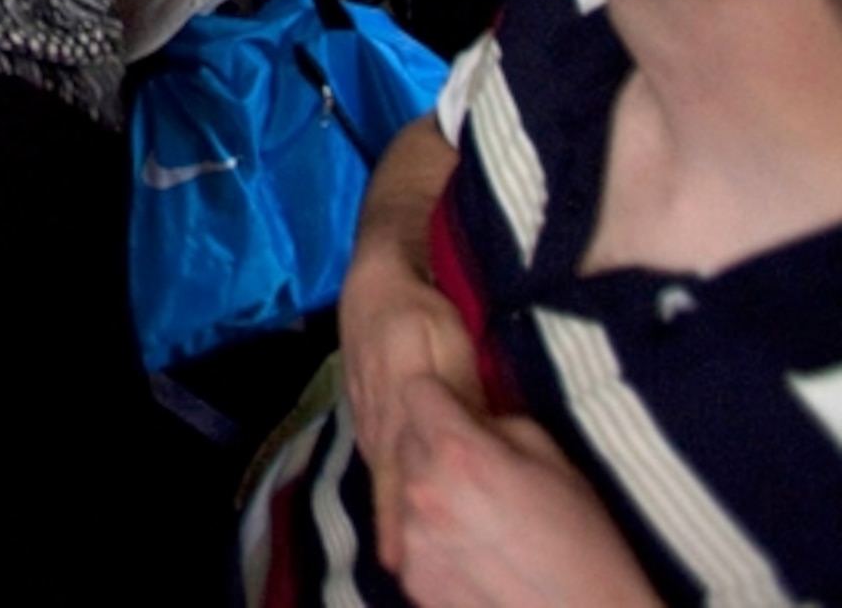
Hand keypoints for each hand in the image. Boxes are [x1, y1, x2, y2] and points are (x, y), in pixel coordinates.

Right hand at [342, 253, 485, 565]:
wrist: (376, 272)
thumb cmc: (419, 306)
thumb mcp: (448, 345)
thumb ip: (458, 394)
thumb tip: (471, 438)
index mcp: (399, 414)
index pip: (398, 480)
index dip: (399, 523)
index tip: (401, 565)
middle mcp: (381, 424)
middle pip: (388, 484)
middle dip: (396, 528)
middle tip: (404, 571)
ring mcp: (372, 416)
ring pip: (382, 472)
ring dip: (390, 510)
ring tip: (400, 552)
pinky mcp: (371, 407)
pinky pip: (378, 455)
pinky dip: (385, 483)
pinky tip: (393, 499)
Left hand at [388, 375, 657, 606]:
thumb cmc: (584, 543)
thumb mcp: (555, 461)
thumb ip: (499, 424)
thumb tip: (468, 416)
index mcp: (459, 452)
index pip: (416, 391)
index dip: (440, 398)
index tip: (457, 412)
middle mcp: (423, 491)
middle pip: (406, 441)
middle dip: (435, 447)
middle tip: (478, 475)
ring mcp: (413, 540)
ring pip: (404, 492)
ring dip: (432, 496)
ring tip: (481, 523)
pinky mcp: (414, 579)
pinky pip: (410, 539)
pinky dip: (434, 540)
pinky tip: (476, 557)